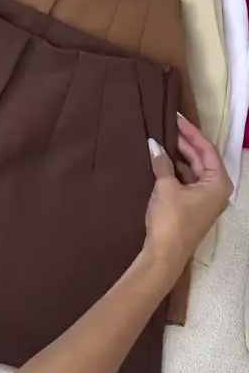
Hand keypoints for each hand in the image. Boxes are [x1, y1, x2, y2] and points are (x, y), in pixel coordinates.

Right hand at [144, 114, 232, 281]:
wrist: (164, 255)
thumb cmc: (171, 220)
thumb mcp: (165, 187)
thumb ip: (162, 163)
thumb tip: (153, 144)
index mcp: (218, 183)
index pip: (206, 149)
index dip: (190, 132)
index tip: (176, 118)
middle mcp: (217, 190)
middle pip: (201, 159)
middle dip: (184, 143)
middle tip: (166, 126)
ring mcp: (206, 200)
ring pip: (193, 170)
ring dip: (178, 157)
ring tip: (161, 141)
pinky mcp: (194, 207)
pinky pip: (187, 181)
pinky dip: (175, 171)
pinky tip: (161, 161)